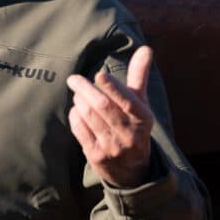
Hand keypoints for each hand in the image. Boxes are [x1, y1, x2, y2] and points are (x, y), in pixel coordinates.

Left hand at [66, 46, 154, 187]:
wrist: (133, 171)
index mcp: (143, 118)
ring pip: (89, 116)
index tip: (99, 75)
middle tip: (74, 79)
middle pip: (102, 106)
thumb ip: (139, 76)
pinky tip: (77, 110)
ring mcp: (112, 147)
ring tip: (78, 94)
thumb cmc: (134, 126)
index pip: (127, 100)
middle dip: (85, 89)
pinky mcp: (96, 156)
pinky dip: (75, 116)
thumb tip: (146, 49)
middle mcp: (129, 134)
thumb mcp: (141, 103)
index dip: (112, 87)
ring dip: (79, 101)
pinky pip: (80, 129)